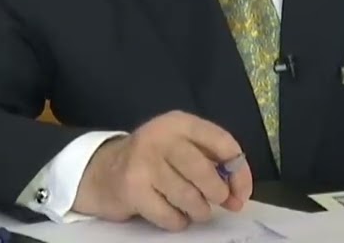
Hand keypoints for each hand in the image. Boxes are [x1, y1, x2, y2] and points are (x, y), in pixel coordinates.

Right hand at [73, 110, 251, 230]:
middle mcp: (161, 136)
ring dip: (198, 210)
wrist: (103, 172)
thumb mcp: (180, 146)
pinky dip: (178, 221)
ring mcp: (144, 163)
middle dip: (218, 194)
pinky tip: (174, 214)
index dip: (239, 172)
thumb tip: (238, 193)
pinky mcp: (132, 189)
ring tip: (194, 209)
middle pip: (204, 172)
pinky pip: (170, 215)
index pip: (222, 143)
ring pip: (189, 196)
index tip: (240, 193)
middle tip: (217, 202)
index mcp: (180, 122)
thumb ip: (211, 160)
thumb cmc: (153, 161)